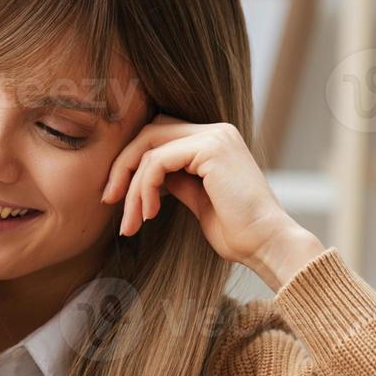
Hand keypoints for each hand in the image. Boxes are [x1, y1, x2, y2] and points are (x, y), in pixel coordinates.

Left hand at [101, 114, 327, 290]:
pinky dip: (145, 188)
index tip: (117, 198)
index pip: (158, 137)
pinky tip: (149, 214)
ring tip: (131, 223)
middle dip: (122, 168)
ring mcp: (214, 136)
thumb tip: (147, 177)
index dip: (132, 164)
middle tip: (108, 200)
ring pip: (149, 148)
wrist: (266, 244)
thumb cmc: (236, 232)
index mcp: (213, 141)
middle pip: (148, 134)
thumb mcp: (197, 200)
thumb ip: (176, 181)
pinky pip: (157, 161)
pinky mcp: (210, 149)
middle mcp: (215, 132)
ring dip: (132, 188)